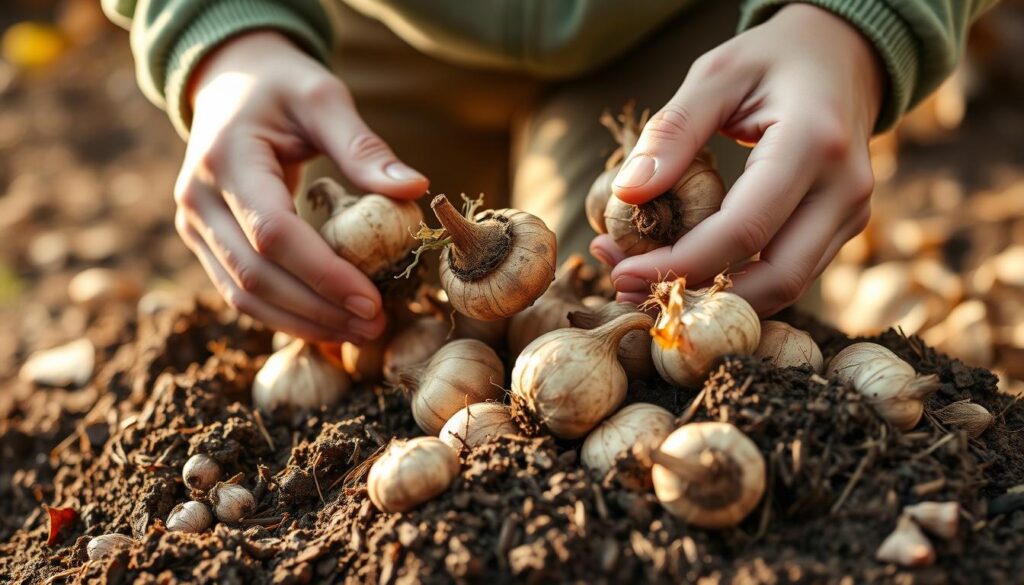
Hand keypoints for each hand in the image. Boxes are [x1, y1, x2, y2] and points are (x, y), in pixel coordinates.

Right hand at [174, 32, 427, 341]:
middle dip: (318, 310)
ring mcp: (193, 225)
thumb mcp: (323, 97)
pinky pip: (240, 293)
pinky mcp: (203, 242)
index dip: (323, 274)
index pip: (274, 234)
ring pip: (242, 296)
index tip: (372, 301)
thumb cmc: (282, 87)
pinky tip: (328, 324)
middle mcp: (196, 199)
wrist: (228, 81)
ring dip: (302, 323)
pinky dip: (284, 315)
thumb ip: (364, 147)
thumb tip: (416, 189)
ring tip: (358, 333)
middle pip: (255, 276)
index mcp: (224, 158)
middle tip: (375, 326)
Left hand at [591, 4, 882, 314]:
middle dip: (698, 297)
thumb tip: (628, 193)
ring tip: (647, 282)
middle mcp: (843, 188)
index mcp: (813, 143)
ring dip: (714, 299)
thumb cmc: (773, 59)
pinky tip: (685, 269)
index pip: (744, 229)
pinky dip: (735, 284)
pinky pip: (788, 274)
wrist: (843, 54)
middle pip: (774, 279)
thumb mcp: (716, 74)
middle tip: (631, 290)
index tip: (622, 273)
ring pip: (784, 288)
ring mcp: (850, 214)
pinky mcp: (842, 229)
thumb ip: (672, 131)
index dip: (680, 262)